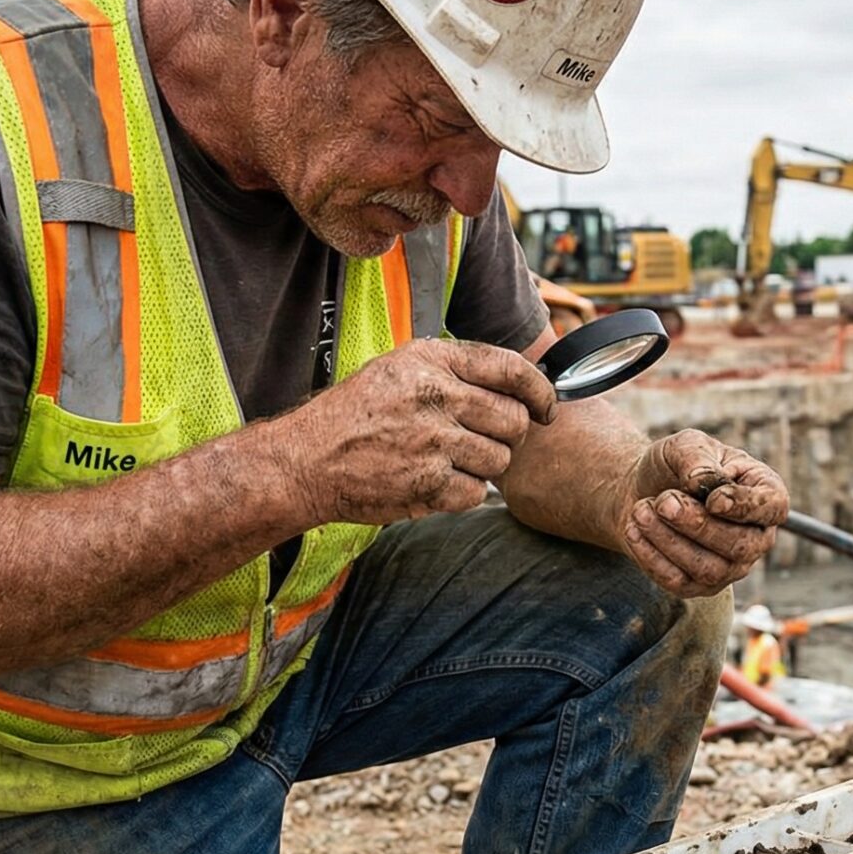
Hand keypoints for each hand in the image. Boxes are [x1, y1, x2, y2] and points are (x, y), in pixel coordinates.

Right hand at [273, 339, 556, 525]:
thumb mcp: (398, 368)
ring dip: (482, 466)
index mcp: (431, 360)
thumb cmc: (355, 415)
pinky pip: (475, 492)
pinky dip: (461, 493)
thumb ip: (453, 370)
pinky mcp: (427, 482)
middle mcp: (436, 395)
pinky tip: (434, 482)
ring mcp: (433, 441)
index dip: (539, 391)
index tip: (546, 407)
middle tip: (483, 441)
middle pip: (513, 420)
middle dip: (508, 435)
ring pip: (498, 459)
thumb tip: (517, 383)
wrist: (307, 461)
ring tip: (448, 461)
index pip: (510, 369)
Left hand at [617, 430, 787, 597]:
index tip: (712, 499)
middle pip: (740, 546)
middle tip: (663, 501)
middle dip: (698, 525)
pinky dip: (651, 556)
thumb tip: (705, 484)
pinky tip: (634, 529)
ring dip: (669, 540)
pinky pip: (679, 582)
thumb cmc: (674, 467)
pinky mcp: (697, 586)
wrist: (642, 491)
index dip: (745, 507)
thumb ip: (697, 459)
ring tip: (641, 509)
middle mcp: (756, 538)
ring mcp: (729, 567)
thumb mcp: (685, 446)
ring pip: (709, 569)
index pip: (773, 508)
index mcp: (765, 495)